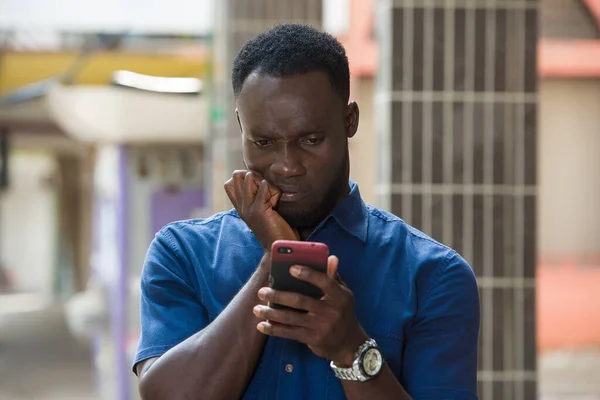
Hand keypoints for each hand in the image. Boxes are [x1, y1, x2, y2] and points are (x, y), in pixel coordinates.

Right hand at [224, 170, 298, 249]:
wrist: (276, 249)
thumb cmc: (275, 230)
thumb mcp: (263, 212)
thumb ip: (260, 200)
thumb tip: (264, 184)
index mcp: (241, 209)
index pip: (229, 186)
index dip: (240, 178)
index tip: (254, 179)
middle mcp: (242, 208)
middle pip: (236, 180)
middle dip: (249, 174)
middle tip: (261, 180)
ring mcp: (249, 209)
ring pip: (247, 181)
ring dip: (259, 179)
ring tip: (266, 186)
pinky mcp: (259, 211)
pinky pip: (262, 189)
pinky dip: (267, 187)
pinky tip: (270, 192)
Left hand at [253, 256, 368, 365]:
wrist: (349, 344)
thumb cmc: (342, 312)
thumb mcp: (344, 295)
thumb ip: (333, 277)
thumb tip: (330, 257)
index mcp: (340, 296)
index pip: (324, 282)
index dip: (308, 274)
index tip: (291, 268)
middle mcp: (332, 311)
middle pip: (300, 300)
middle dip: (278, 295)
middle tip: (262, 291)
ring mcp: (322, 326)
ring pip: (291, 318)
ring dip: (271, 313)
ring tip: (257, 308)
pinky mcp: (313, 339)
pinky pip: (290, 333)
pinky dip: (275, 329)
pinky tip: (262, 325)